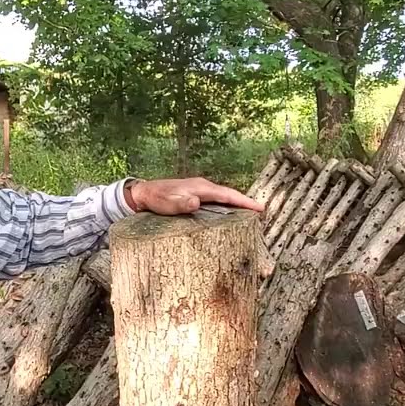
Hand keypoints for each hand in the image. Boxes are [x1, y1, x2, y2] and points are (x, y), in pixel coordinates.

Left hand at [125, 177, 263, 214]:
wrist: (143, 194)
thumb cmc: (155, 199)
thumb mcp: (166, 203)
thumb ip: (181, 204)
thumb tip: (196, 202)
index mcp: (200, 188)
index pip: (227, 195)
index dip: (244, 201)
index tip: (260, 208)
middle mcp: (203, 188)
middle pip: (230, 196)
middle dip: (246, 204)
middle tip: (261, 214)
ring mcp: (200, 192)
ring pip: (224, 199)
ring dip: (237, 206)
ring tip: (251, 217)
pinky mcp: (196, 197)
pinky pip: (217, 202)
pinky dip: (227, 207)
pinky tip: (230, 217)